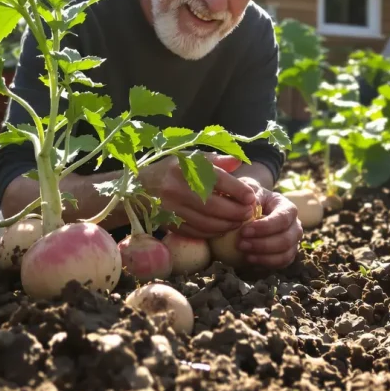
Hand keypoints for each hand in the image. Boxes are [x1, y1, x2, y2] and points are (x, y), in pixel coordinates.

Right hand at [139, 151, 257, 238]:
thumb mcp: (190, 158)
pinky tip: (222, 228)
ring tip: (238, 221)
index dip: (238, 191)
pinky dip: (212, 232)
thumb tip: (240, 160)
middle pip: (214, 205)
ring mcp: (171, 208)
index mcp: (185, 168)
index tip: (251, 197)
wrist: (139, 186)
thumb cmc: (171, 169)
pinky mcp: (169, 223)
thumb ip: (216, 160)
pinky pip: (196, 232)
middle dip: (236, 212)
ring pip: (206, 222)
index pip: (218, 180)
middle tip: (248, 213)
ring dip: (227, 225)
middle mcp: (176, 188)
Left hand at [235, 177, 302, 268]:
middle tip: (240, 244)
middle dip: (262, 244)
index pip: (283, 219)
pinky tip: (249, 259)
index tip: (244, 231)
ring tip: (244, 253)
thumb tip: (250, 205)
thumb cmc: (252, 198)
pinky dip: (266, 264)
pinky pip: (281, 264)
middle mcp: (295, 225)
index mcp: (288, 208)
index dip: (265, 227)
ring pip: (285, 255)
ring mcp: (293, 241)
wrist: (253, 208)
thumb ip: (250, 193)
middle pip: (286, 240)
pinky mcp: (287, 254)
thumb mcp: (250, 190)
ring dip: (264, 256)